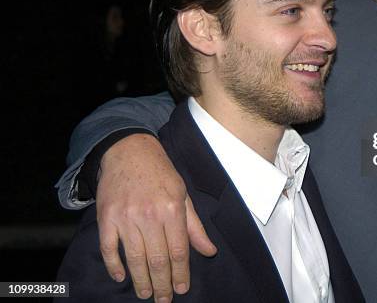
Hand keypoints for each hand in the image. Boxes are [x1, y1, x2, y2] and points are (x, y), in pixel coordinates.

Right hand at [96, 134, 216, 301]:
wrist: (128, 150)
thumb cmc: (160, 172)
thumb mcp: (183, 194)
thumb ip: (194, 225)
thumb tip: (209, 251)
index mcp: (172, 209)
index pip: (179, 250)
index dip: (181, 273)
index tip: (182, 289)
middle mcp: (149, 215)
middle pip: (157, 259)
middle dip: (162, 284)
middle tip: (164, 300)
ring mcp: (125, 217)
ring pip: (135, 258)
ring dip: (141, 280)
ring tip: (147, 294)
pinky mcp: (106, 217)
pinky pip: (109, 248)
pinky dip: (114, 265)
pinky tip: (121, 277)